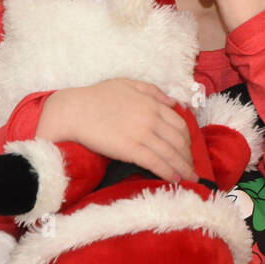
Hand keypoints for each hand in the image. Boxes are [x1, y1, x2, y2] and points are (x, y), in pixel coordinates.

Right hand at [40, 80, 197, 182]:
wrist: (73, 111)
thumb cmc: (96, 97)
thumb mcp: (126, 84)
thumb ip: (152, 91)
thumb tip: (172, 102)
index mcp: (151, 103)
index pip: (180, 124)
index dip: (188, 139)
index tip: (188, 149)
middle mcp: (151, 118)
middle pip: (179, 140)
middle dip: (188, 156)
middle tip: (191, 167)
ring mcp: (142, 134)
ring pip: (171, 153)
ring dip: (183, 167)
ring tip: (190, 178)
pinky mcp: (130, 149)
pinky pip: (156, 162)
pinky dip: (168, 172)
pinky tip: (174, 179)